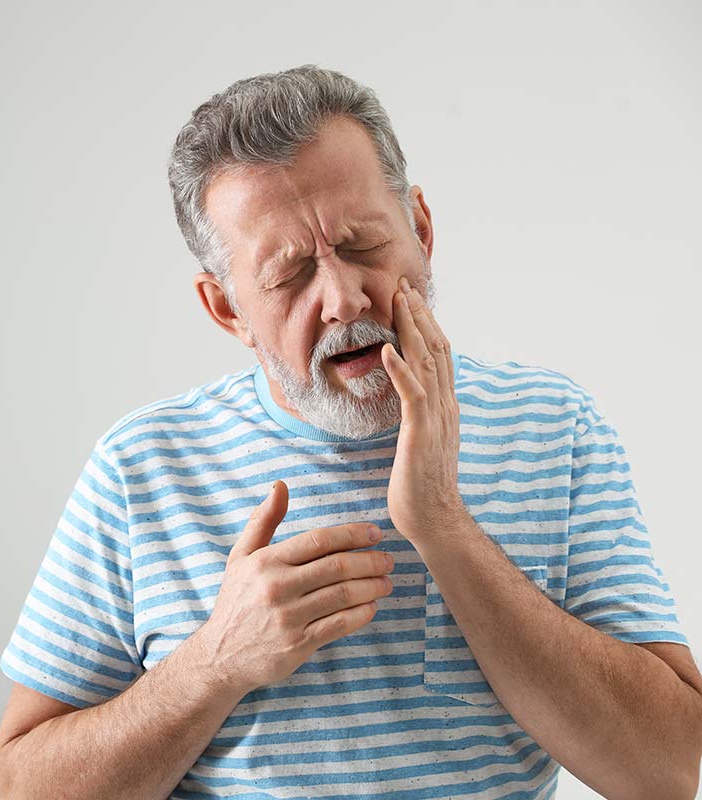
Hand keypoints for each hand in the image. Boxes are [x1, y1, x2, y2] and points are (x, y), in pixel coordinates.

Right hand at [194, 480, 395, 693]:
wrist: (222, 655)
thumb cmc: (236, 601)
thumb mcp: (240, 557)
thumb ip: (262, 521)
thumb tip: (280, 486)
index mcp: (265, 562)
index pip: (317, 541)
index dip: (351, 534)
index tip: (374, 533)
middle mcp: (277, 587)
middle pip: (336, 567)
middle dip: (370, 561)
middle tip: (388, 560)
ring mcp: (289, 617)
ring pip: (343, 595)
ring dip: (372, 586)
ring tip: (386, 582)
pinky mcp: (298, 644)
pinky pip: (339, 624)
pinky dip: (361, 614)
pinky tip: (371, 606)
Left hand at [380, 275, 469, 543]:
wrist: (433, 518)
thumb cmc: (421, 484)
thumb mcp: (422, 439)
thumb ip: (421, 414)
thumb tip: (413, 395)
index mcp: (445, 405)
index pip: (439, 353)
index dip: (426, 323)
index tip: (410, 296)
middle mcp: (445, 405)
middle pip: (436, 348)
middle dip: (419, 314)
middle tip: (403, 283)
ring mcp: (436, 418)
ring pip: (427, 362)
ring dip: (411, 329)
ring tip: (398, 300)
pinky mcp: (421, 433)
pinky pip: (412, 395)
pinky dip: (400, 370)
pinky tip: (386, 349)